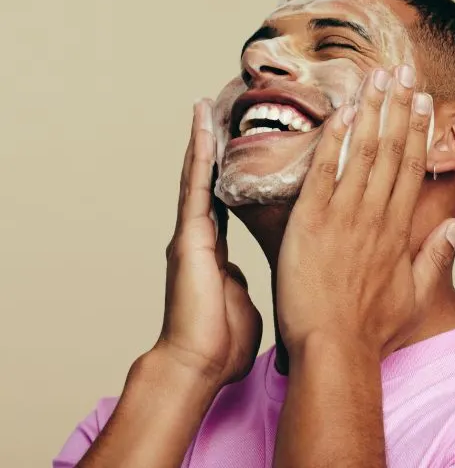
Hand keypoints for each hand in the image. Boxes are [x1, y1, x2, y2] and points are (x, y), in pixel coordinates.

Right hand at [155, 99, 262, 387]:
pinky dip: (199, 155)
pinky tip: (202, 128)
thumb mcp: (241, 297)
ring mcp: (192, 234)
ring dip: (202, 140)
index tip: (238, 142)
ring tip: (206, 105)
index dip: (229, 171)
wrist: (197, 364)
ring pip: (199, 175)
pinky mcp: (189, 237)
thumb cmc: (220, 341)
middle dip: (212, 145)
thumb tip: (250, 269)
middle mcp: (200, 236)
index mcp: (214, 249)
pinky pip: (196, 186)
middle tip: (218, 108)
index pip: (225, 199)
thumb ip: (242, 277)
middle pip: (208, 180)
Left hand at [276, 64, 454, 358]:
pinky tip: (341, 112)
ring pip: (362, 152)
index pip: (410, 168)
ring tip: (378, 77)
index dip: (417, 130)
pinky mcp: (311, 221)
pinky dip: (334, 140)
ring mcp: (343, 215)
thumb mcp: (416, 295)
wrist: (333, 348)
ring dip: (371, 111)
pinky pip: (324, 171)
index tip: (421, 100)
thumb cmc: (372, 329)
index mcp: (398, 230)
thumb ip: (437, 256)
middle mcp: (375, 214)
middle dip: (398, 107)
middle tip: (402, 70)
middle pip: (391, 150)